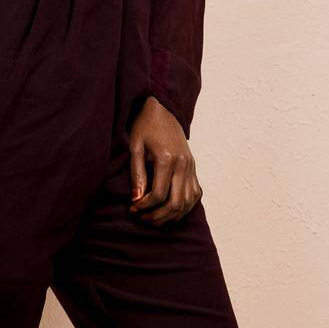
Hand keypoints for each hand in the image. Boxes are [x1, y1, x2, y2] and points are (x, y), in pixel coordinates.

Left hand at [128, 96, 201, 224]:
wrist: (164, 109)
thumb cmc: (145, 126)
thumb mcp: (135, 146)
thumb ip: (136, 174)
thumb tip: (136, 199)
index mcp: (168, 158)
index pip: (159, 194)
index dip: (145, 206)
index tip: (133, 208)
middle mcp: (183, 164)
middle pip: (176, 203)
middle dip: (158, 216)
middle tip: (142, 218)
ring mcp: (191, 167)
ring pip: (188, 202)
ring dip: (171, 215)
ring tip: (154, 217)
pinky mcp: (194, 167)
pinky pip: (195, 194)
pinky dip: (185, 207)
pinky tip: (170, 210)